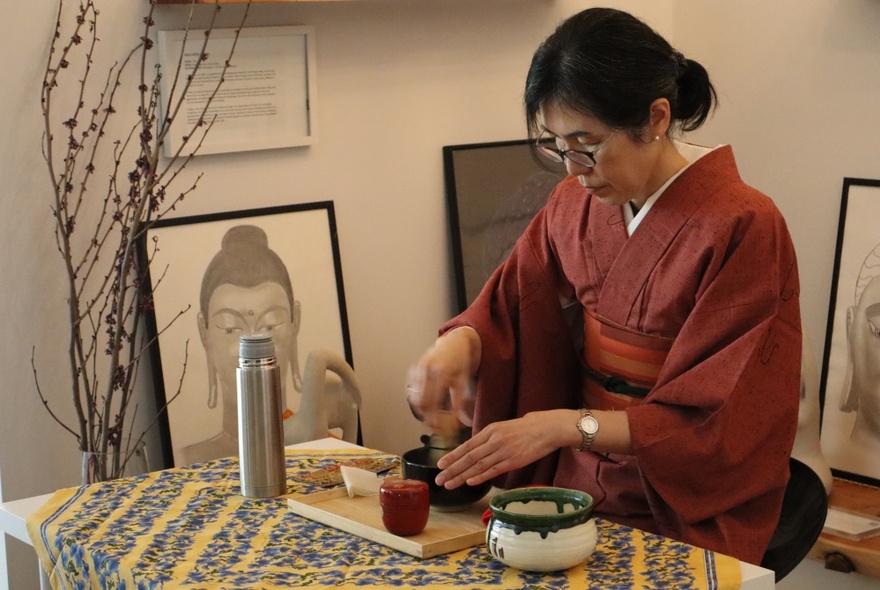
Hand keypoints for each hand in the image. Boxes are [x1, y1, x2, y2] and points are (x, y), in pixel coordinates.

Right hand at [406, 327, 479, 429]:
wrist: (455, 342)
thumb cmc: (461, 362)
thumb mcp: (463, 381)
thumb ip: (460, 403)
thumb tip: (464, 423)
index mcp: (441, 372)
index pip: (432, 402)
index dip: (434, 418)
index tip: (438, 429)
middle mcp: (426, 369)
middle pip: (420, 403)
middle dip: (426, 417)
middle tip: (434, 426)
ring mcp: (417, 368)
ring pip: (414, 398)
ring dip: (422, 409)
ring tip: (433, 413)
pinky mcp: (413, 368)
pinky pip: (412, 390)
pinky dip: (418, 399)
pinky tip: (428, 400)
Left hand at [435, 409, 580, 488]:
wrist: (546, 428)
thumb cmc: (525, 428)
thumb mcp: (502, 427)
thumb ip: (488, 438)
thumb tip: (475, 449)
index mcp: (490, 430)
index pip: (467, 446)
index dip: (452, 456)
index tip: (440, 464)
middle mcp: (494, 440)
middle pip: (469, 457)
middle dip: (452, 469)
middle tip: (439, 479)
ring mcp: (503, 451)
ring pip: (478, 466)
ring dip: (462, 476)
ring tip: (449, 484)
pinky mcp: (514, 461)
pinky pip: (494, 470)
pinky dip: (480, 477)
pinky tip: (470, 482)